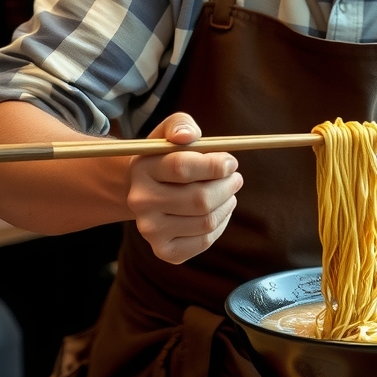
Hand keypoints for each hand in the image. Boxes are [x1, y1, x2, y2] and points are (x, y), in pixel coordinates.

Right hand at [127, 113, 242, 264]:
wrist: (147, 190)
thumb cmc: (167, 156)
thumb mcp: (170, 132)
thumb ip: (181, 125)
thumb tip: (188, 136)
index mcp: (142, 169)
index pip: (182, 167)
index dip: (215, 165)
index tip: (231, 163)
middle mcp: (141, 202)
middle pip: (199, 199)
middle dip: (227, 186)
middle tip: (236, 178)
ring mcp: (150, 230)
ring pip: (206, 221)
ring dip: (227, 203)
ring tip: (228, 192)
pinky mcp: (164, 251)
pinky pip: (205, 241)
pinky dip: (221, 224)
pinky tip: (218, 210)